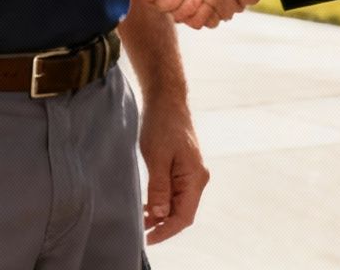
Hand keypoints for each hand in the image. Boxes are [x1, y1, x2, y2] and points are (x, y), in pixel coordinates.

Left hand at [137, 98, 208, 243]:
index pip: (184, 215)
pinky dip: (162, 202)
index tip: (148, 238)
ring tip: (141, 221)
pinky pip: (175, 193)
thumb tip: (160, 215)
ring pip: (178, 204)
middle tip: (141, 233)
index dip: (166, 231)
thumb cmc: (162, 124)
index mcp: (195, 177)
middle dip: (163, 225)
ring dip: (161, 215)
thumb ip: (160, 188)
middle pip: (183, 212)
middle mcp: (197, 178)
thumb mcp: (157, 158)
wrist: (167, 100)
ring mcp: (191, 173)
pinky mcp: (183, 168)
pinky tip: (148, 206)